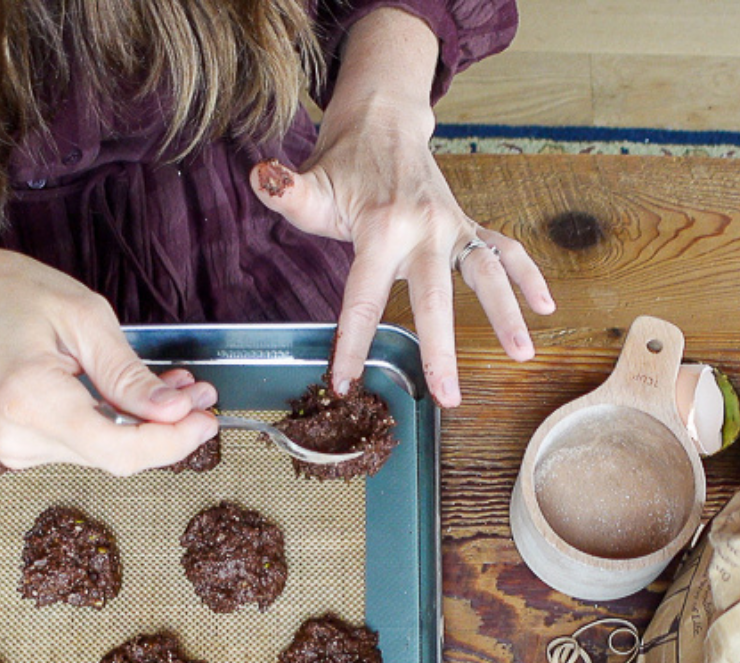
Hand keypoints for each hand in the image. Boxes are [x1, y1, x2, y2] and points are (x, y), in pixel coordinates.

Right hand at [0, 239, 218, 470]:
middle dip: (166, 430)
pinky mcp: (18, 447)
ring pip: (102, 453)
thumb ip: (127, 373)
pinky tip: (133, 397)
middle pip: (115, 456)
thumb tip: (173, 412)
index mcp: (32, 401)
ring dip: (144, 425)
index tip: (206, 420)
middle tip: (202, 394)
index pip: (118, 449)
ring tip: (175, 386)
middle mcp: (19, 438)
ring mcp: (15, 449)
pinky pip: (82, 444)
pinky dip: (115, 424)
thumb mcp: (79, 315)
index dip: (170, 442)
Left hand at [249, 13, 554, 406]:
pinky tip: (545, 307)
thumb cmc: (342, 164)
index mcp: (382, 228)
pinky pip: (504, 251)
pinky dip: (527, 275)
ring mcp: (452, 227)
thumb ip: (286, 193)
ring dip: (506, 314)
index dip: (353, 344)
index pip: (364, 298)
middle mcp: (425, 229)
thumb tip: (261, 177)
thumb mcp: (311, 183)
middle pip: (435, 298)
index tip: (345, 384)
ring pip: (486, 273)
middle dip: (441, 350)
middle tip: (447, 398)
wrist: (385, 119)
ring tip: (521, 356)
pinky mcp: (467, 226)